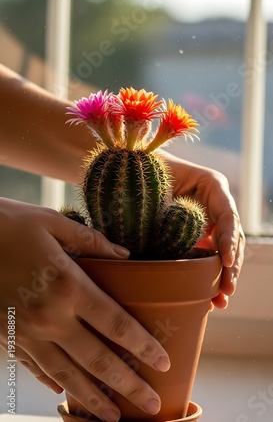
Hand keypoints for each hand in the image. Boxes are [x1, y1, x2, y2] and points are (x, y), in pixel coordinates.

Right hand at [0, 198, 169, 420]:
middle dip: (128, 385)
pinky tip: (65, 394)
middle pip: (97, 359)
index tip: (162, 362)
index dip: (142, 346)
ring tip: (115, 416)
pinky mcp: (8, 337)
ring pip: (67, 375)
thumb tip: (124, 255)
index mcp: (68, 285)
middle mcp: (50, 316)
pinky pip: (35, 368)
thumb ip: (91, 240)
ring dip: (94, 399)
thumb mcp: (52, 222)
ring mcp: (27, 332)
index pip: (115, 324)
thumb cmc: (10, 224)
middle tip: (152, 404)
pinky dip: (53, 383)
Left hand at [162, 151, 244, 308]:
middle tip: (227, 288)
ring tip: (221, 300)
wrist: (134, 167)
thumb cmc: (147, 170)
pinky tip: (211, 295)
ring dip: (224, 274)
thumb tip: (178, 238)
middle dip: (231, 264)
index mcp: (212, 185)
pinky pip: (210, 253)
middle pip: (232, 236)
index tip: (225, 261)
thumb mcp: (158, 185)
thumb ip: (172, 208)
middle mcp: (216, 202)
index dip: (229, 239)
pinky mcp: (199, 232)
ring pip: (224, 249)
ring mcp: (209, 218)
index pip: (228, 215)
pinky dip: (210, 273)